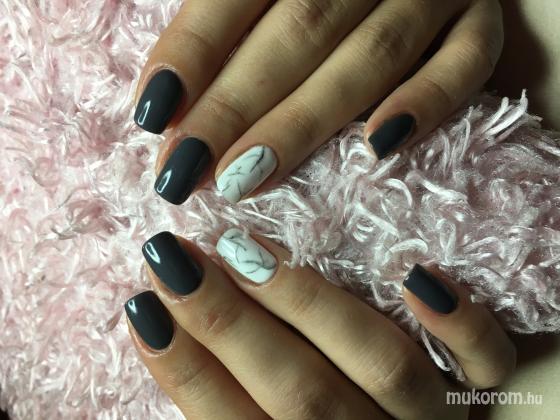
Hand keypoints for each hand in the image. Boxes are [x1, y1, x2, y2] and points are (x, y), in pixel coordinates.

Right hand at [125, 229, 515, 418]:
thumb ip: (246, 391)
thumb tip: (177, 327)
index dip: (187, 370)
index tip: (145, 303)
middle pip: (302, 394)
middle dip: (229, 325)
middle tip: (176, 257)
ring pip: (384, 367)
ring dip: (309, 305)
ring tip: (245, 250)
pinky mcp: (485, 390)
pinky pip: (484, 364)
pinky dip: (457, 325)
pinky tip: (414, 273)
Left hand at [133, 0, 503, 204]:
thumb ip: (228, 19)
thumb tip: (167, 94)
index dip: (192, 52)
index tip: (152, 117)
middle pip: (299, 31)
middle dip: (235, 106)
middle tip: (183, 173)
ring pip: (371, 55)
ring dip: (304, 122)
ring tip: (244, 179)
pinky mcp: (481, 22)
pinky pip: (466, 62)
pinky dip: (427, 102)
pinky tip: (377, 149)